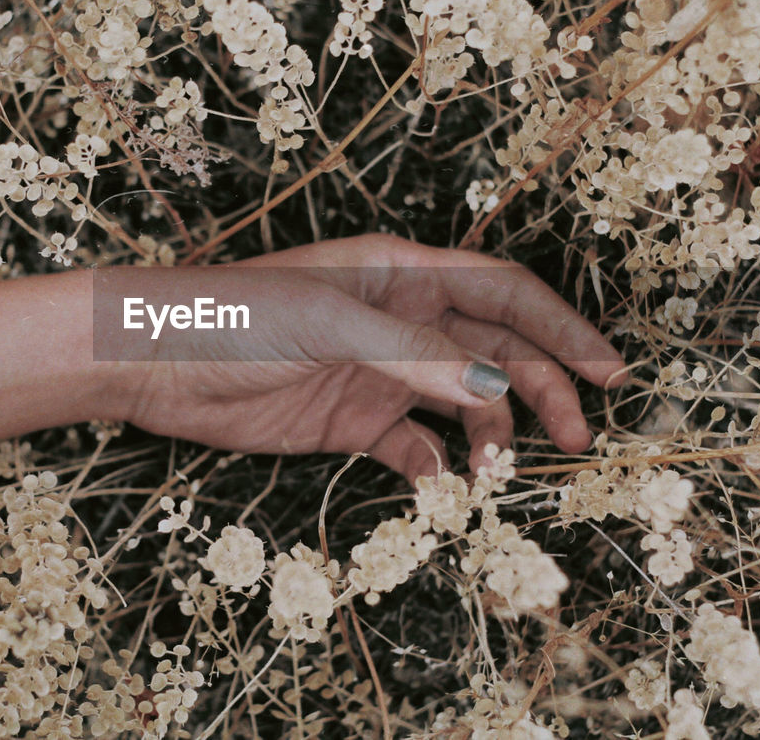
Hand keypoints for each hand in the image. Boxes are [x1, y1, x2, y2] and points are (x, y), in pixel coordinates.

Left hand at [100, 235, 625, 480]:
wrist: (151, 363)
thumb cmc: (234, 316)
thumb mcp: (331, 325)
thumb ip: (417, 354)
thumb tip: (501, 386)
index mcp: (401, 274)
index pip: (503, 291)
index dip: (561, 326)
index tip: (608, 371)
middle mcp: (400, 320)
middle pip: (494, 350)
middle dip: (542, 390)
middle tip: (578, 439)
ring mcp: (377, 372)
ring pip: (462, 403)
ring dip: (492, 437)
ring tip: (503, 475)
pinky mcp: (349, 421)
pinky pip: (412, 445)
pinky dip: (436, 466)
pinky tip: (442, 485)